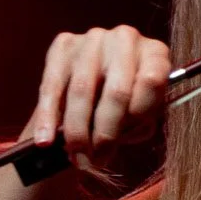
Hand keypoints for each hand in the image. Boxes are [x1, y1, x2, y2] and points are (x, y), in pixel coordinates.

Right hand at [30, 25, 170, 170]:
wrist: (98, 83)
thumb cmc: (127, 104)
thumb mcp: (142, 115)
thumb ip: (136, 125)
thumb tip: (110, 141)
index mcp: (156, 53)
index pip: (151, 83)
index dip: (136, 119)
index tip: (121, 144)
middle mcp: (127, 39)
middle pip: (117, 92)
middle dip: (104, 134)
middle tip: (94, 161)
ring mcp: (94, 38)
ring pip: (82, 91)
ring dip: (77, 130)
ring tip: (74, 157)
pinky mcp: (64, 44)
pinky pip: (53, 85)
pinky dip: (48, 117)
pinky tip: (45, 140)